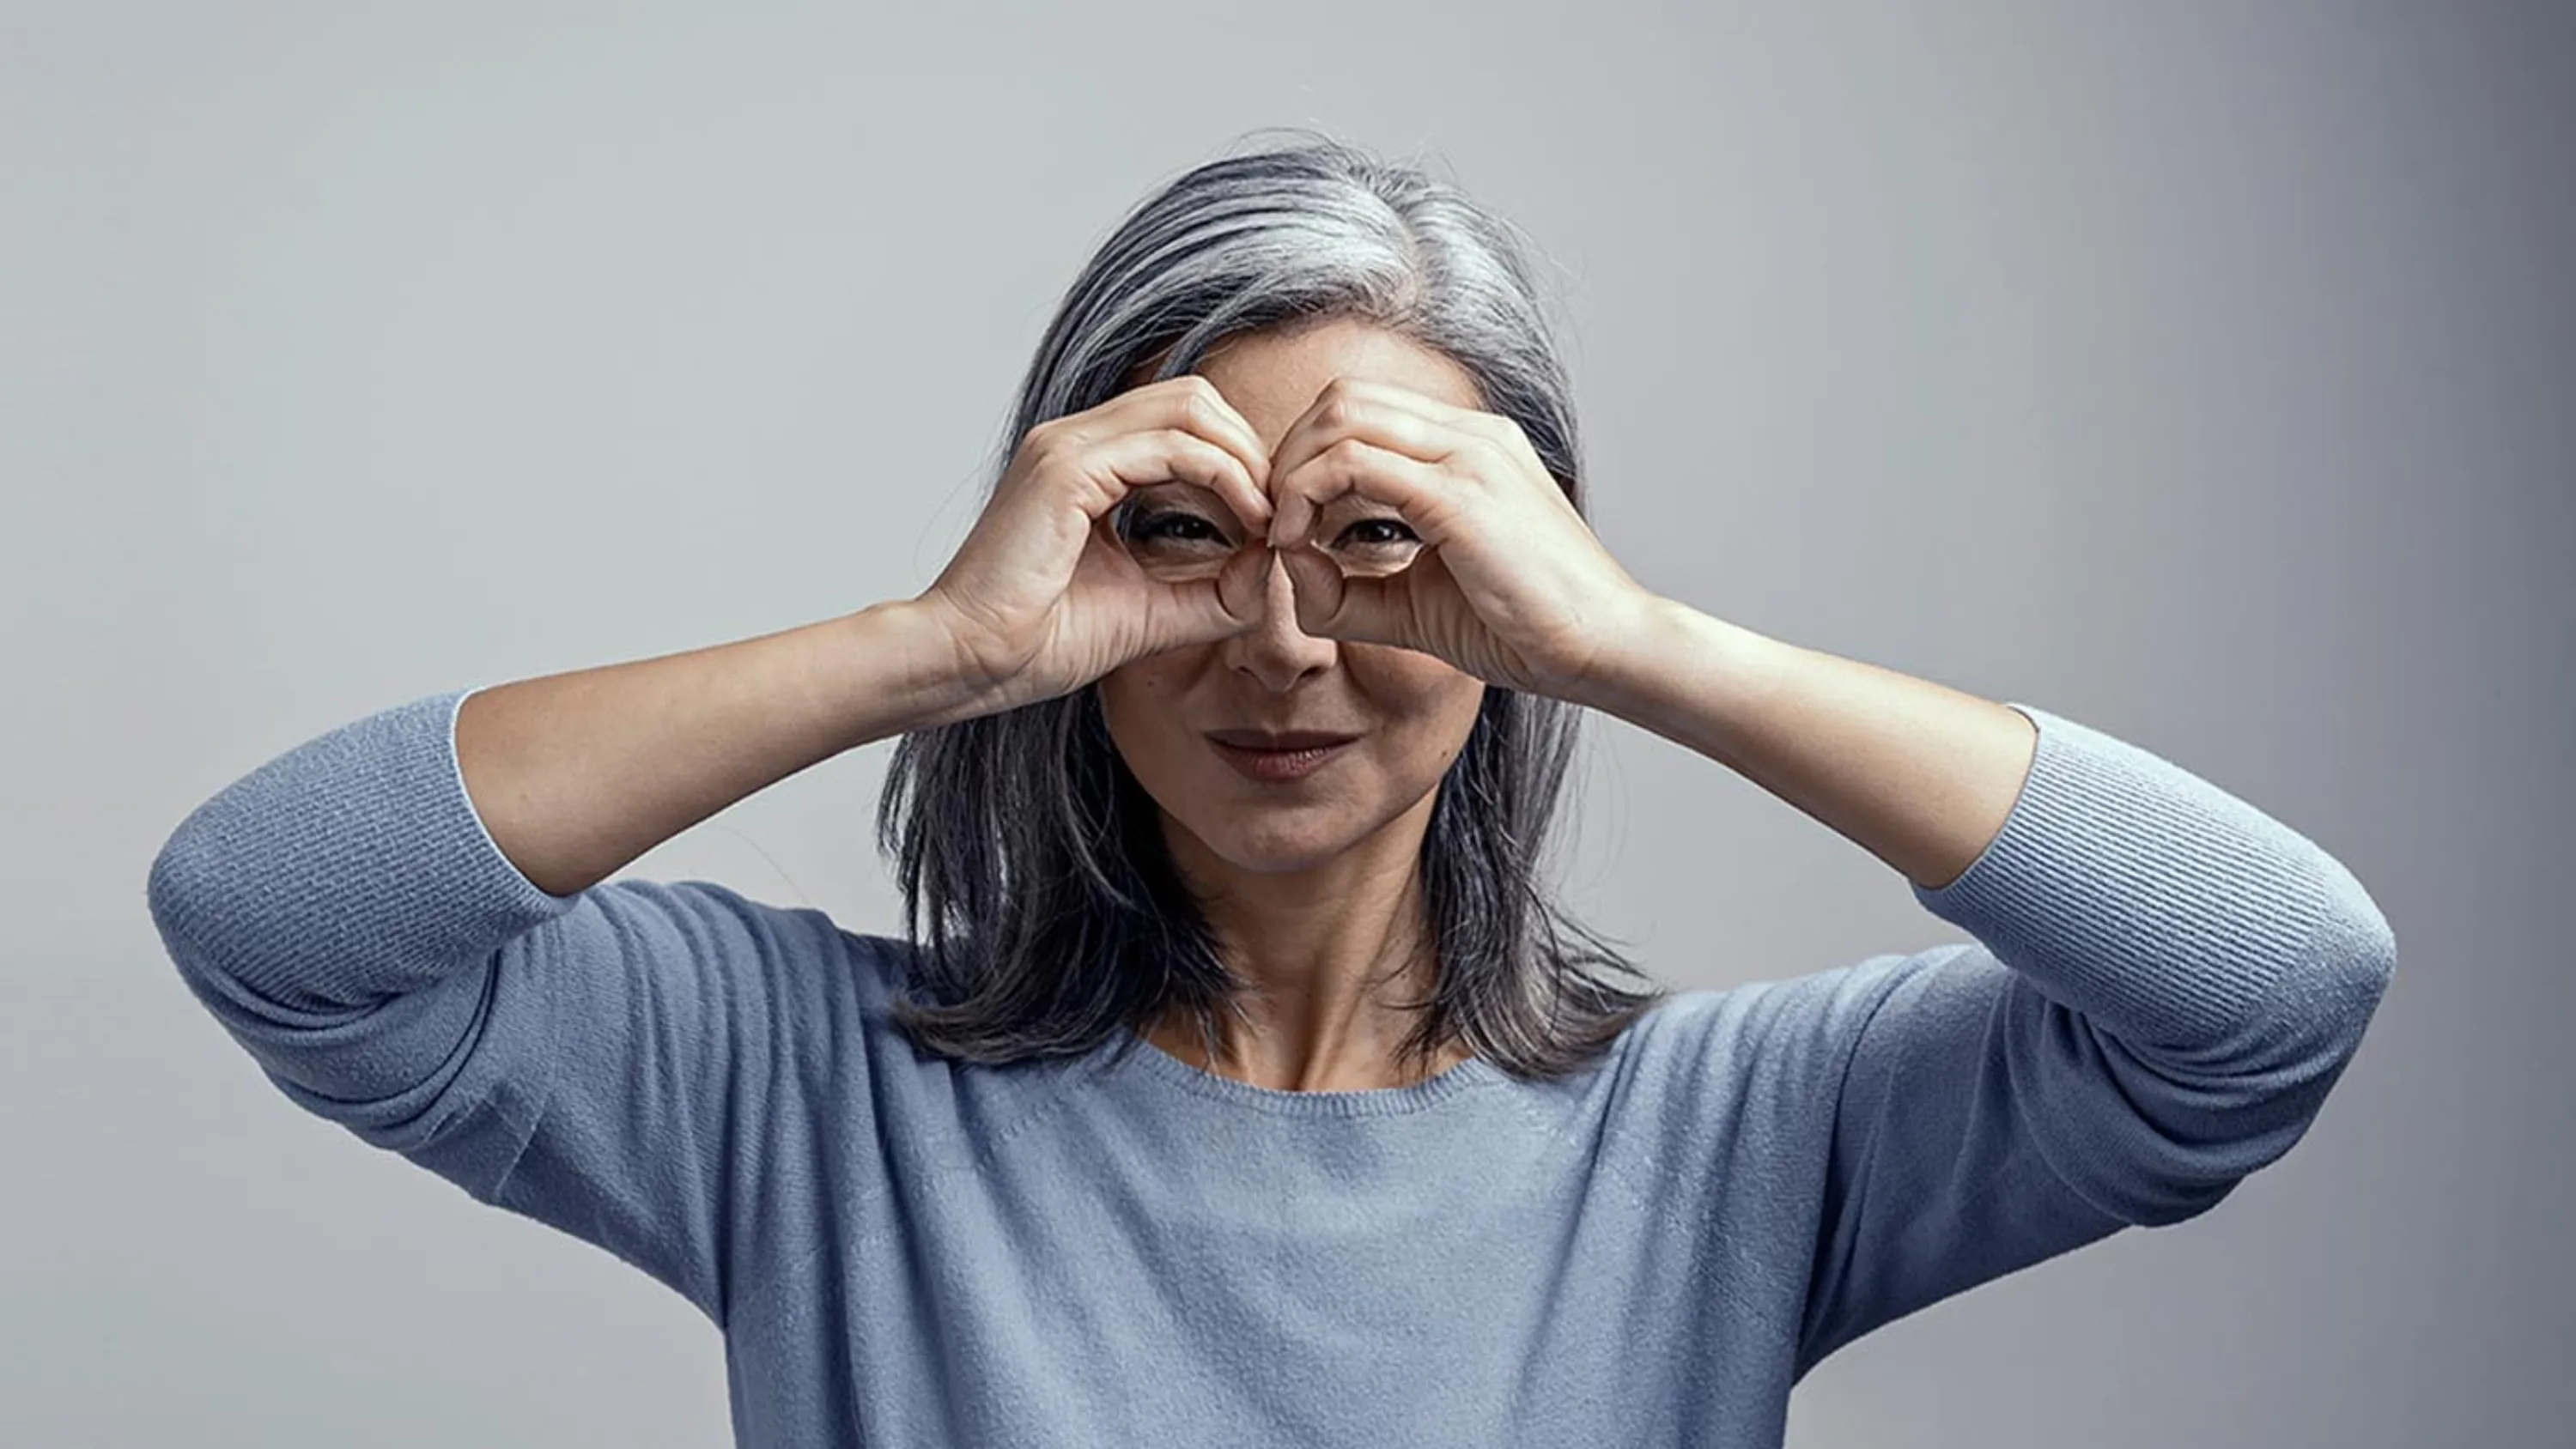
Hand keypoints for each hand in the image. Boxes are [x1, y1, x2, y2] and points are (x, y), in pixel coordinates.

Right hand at [915, 375, 1277, 712]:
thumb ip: (1214, 591)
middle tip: (1279, 513)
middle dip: (1250, 449)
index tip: (1272, 522)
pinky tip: (1247, 523)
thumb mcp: (1150, 611)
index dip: (1240, 460)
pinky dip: (1223, 477)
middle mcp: (1074, 440)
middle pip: (1194, 398)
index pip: (1184, 422)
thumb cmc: (1037, 643)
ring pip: (1189, 407)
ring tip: (1267, 519)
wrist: (966, 663)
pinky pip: (1172, 447)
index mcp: (1086, 462)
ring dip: (1243, 459)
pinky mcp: (1067, 471)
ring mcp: (1066, 446)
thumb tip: (1272, 569)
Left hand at [1262, 377, 1660, 699]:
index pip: (1363, 411)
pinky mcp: (1462, 494)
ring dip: (1294, 471)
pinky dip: (1309, 495)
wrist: (1606, 648)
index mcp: (1470, 447)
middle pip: (1343, 398)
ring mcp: (1470, 454)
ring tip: (1287, 534)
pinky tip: (1304, 544)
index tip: (1291, 524)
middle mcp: (1471, 434)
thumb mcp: (1417, 603)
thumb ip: (1349, 588)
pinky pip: (1354, 464)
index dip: (1308, 458)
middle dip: (1290, 454)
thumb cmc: (1525, 628)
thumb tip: (1289, 567)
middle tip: (1276, 522)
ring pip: (1342, 416)